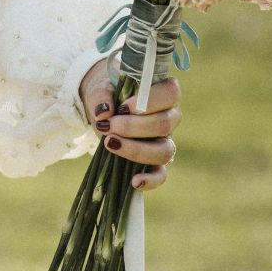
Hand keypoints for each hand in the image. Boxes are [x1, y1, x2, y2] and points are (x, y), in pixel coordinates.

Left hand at [79, 60, 181, 191]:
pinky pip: (161, 175)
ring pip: (164, 151)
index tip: (122, 107)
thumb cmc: (108, 96)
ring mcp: (164, 142)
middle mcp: (169, 118)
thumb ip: (101, 96)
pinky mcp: (154, 163)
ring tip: (109, 143)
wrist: (102, 111)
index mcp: (163, 94)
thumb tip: (103, 112)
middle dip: (133, 127)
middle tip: (107, 125)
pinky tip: (134, 181)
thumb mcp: (100, 89)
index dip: (149, 101)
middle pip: (165, 124)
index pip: (171, 93)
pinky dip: (150, 180)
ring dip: (136, 149)